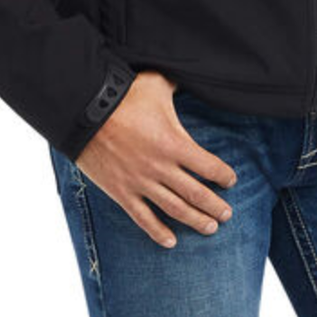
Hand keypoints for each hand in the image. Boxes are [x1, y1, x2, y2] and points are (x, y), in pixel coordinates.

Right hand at [74, 71, 237, 248]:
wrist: (85, 112)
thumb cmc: (123, 96)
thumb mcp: (156, 83)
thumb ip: (177, 84)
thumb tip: (191, 74)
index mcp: (174, 143)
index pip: (209, 166)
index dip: (224, 176)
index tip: (231, 181)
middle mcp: (161, 167)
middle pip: (196, 194)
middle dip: (215, 206)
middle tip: (227, 214)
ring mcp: (141, 182)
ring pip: (175, 209)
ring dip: (195, 221)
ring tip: (210, 228)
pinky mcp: (121, 192)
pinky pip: (143, 218)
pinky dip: (158, 232)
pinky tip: (171, 242)